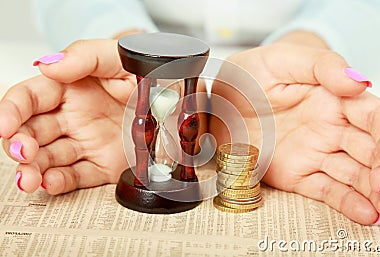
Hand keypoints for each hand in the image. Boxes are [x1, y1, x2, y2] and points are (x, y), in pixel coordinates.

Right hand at [0, 40, 134, 194]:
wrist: (177, 99)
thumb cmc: (147, 74)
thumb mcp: (121, 57)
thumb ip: (86, 56)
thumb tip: (48, 65)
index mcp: (70, 88)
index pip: (29, 98)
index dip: (11, 111)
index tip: (5, 125)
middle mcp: (73, 118)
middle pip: (32, 132)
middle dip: (20, 144)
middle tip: (22, 152)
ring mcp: (86, 143)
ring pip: (48, 159)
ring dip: (34, 170)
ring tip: (30, 177)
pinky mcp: (102, 165)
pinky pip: (76, 177)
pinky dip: (60, 183)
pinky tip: (51, 183)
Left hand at [210, 42, 379, 224]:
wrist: (217, 103)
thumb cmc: (248, 76)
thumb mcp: (279, 60)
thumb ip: (321, 65)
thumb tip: (359, 81)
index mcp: (334, 99)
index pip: (375, 117)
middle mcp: (330, 129)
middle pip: (372, 152)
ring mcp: (315, 153)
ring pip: (355, 176)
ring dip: (376, 194)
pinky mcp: (297, 175)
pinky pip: (326, 191)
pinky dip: (348, 204)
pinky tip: (367, 214)